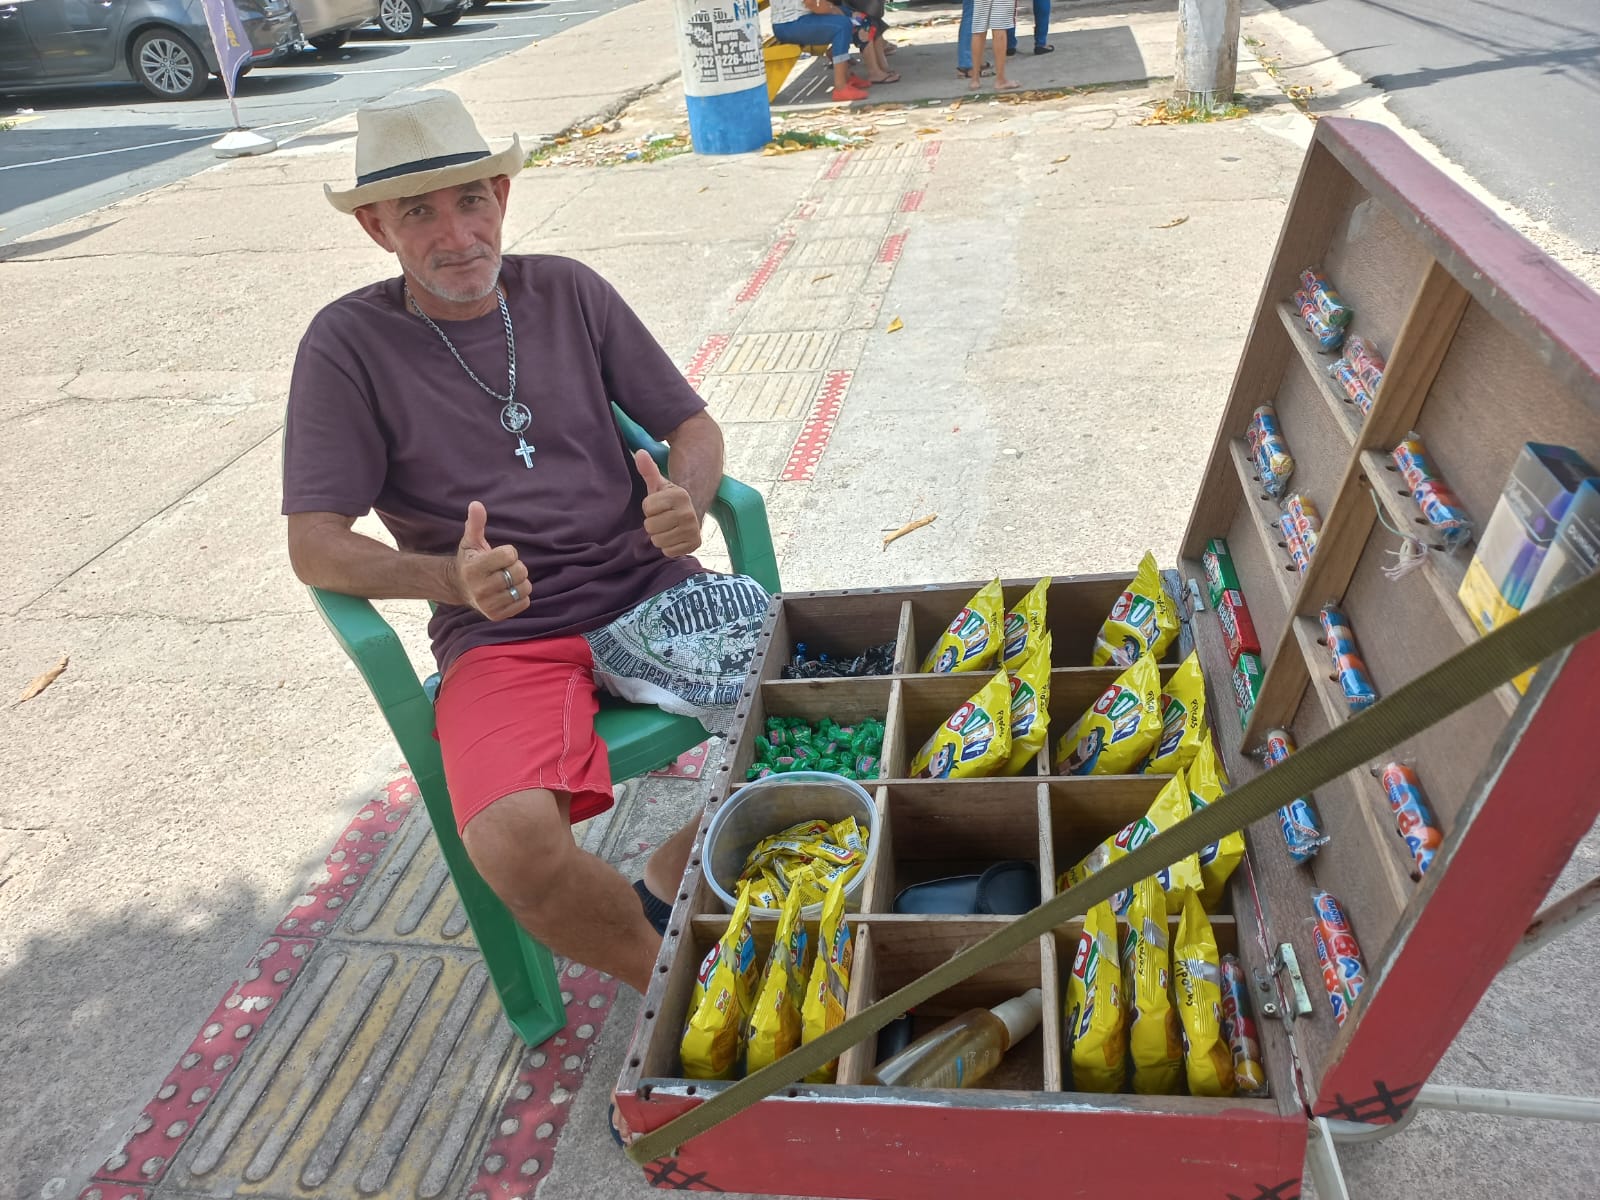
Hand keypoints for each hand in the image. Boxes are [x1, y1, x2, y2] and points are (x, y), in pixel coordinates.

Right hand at [455, 501, 530, 619]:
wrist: (458, 587)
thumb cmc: (469, 560)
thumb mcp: (470, 541)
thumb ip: (476, 523)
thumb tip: (476, 504)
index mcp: (474, 568)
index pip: (509, 555)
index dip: (509, 552)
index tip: (500, 555)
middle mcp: (480, 588)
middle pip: (519, 571)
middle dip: (517, 566)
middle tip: (505, 567)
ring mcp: (488, 604)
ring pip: (524, 588)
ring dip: (521, 582)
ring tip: (508, 580)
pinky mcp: (496, 615)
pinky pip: (524, 602)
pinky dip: (521, 596)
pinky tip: (508, 591)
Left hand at [634, 449, 701, 556]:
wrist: (691, 513)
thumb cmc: (668, 500)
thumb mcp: (658, 484)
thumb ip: (648, 469)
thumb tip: (640, 453)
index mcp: (680, 495)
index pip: (647, 508)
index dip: (649, 507)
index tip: (658, 505)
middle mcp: (689, 513)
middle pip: (651, 526)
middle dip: (653, 523)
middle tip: (662, 518)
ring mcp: (693, 530)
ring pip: (658, 541)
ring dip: (659, 536)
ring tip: (667, 527)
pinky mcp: (695, 544)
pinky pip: (668, 552)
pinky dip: (668, 547)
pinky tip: (674, 537)